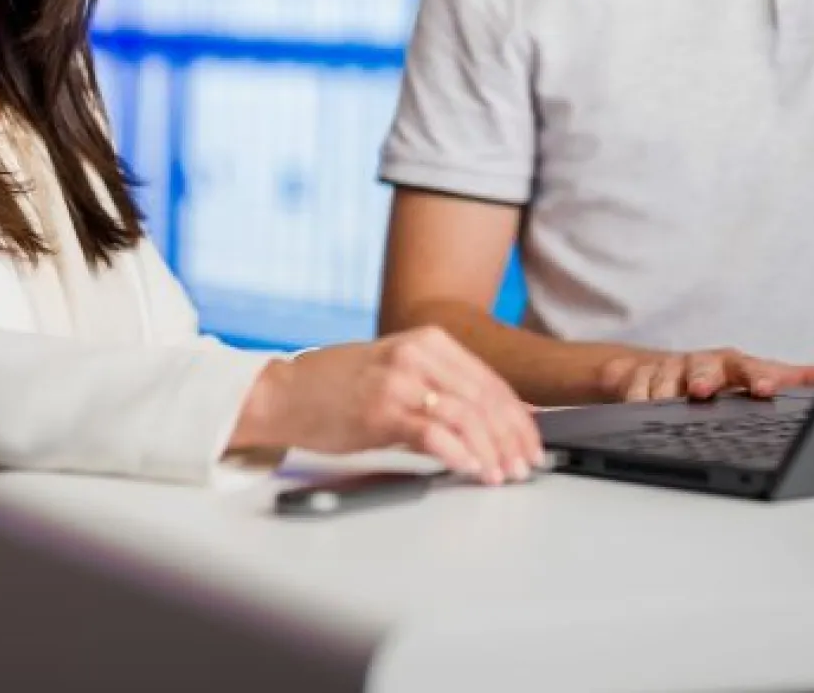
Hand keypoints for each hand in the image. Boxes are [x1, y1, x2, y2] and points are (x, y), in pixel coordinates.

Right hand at [233, 326, 545, 483]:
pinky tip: (473, 469)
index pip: (491, 381)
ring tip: (502, 474)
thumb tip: (488, 425)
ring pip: (468, 416)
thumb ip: (439, 388)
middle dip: (512, 438)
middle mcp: (418, 354)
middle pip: (486, 399)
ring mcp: (400, 380)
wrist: (283, 392)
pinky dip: (462, 455)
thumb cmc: (337, 387)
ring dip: (493, 451)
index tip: (530, 443)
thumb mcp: (396, 372)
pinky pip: (436, 434)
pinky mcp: (382, 410)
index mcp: (428, 340)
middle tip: (524, 466)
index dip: (518, 418)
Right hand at [596, 346, 813, 403]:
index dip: (757, 377)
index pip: (749, 367)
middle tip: (702, 391)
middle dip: (702, 378)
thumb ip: (791, 377)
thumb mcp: (752, 375)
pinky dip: (636, 397)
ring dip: (665, 389)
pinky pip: (634, 388)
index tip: (764, 388)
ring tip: (665, 400)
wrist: (656, 367)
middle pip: (702, 367)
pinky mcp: (638, 376)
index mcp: (732, 365)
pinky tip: (637, 404)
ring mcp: (668, 369)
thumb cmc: (714, 375)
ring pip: (664, 378)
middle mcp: (700, 364)